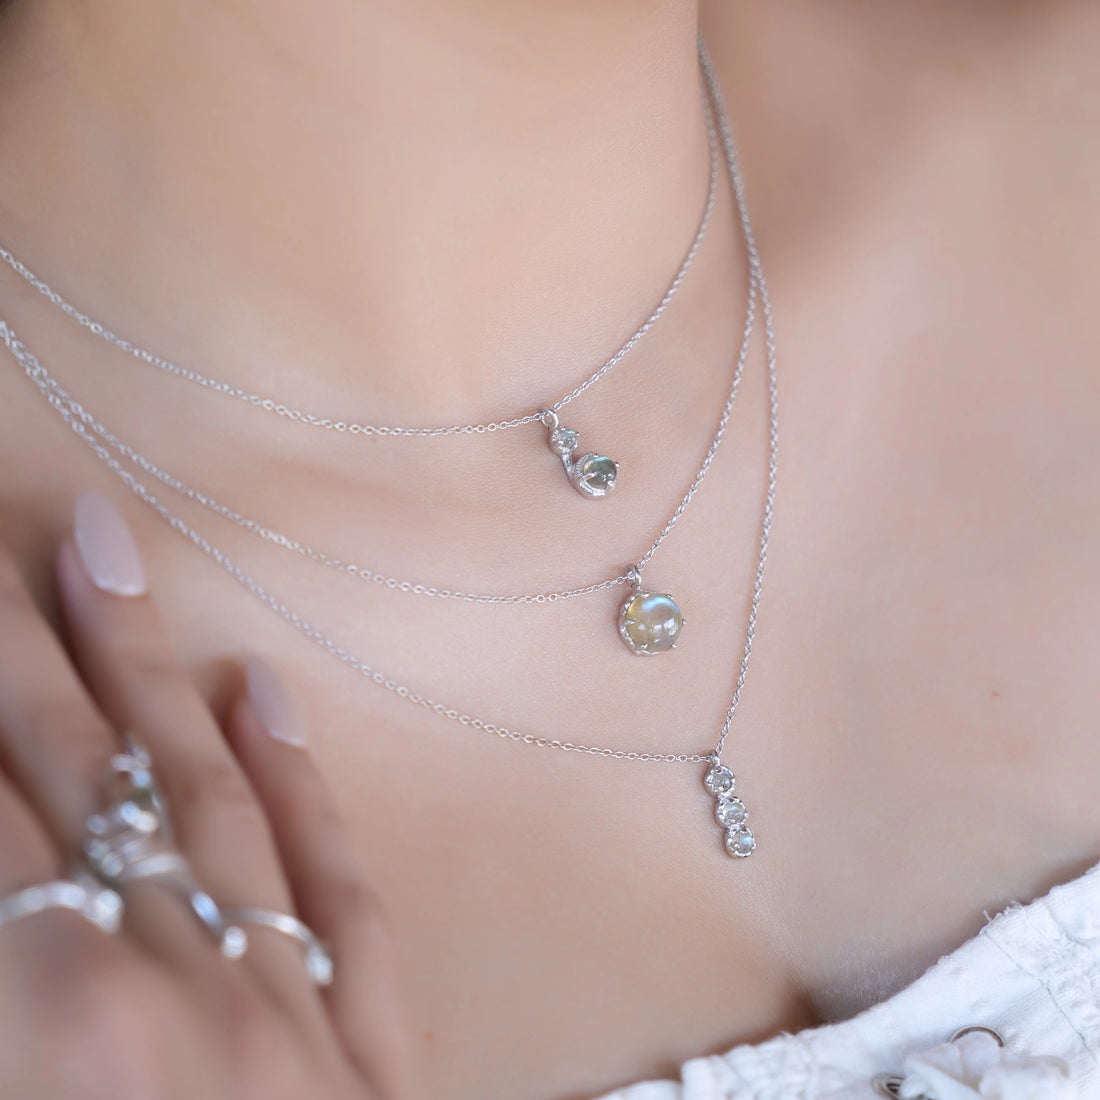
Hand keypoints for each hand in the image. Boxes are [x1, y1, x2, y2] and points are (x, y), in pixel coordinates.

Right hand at [0, 490, 418, 1098]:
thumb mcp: (5, 1077)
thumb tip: (3, 857)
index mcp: (51, 1024)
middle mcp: (176, 992)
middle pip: (83, 773)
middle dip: (30, 647)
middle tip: (19, 542)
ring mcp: (291, 1017)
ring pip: (209, 803)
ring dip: (146, 674)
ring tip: (107, 558)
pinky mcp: (373, 1058)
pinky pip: (337, 897)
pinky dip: (299, 789)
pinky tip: (265, 691)